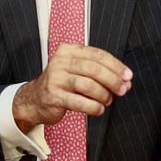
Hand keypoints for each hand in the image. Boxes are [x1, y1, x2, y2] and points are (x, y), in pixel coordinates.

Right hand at [13, 44, 132, 131]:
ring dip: (103, 94)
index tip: (127, 75)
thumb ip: (100, 73)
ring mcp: (56, 78)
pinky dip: (93, 106)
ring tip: (108, 100)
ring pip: (88, 85)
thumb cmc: (60, 84)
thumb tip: (125, 81)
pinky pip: (79, 101)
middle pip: (94, 68)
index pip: (97, 54)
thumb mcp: (77, 71)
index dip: (115, 65)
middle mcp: (61, 62)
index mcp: (68, 51)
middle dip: (112, 80)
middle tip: (122, 89)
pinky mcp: (54, 96)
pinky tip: (98, 109)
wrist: (34, 100)